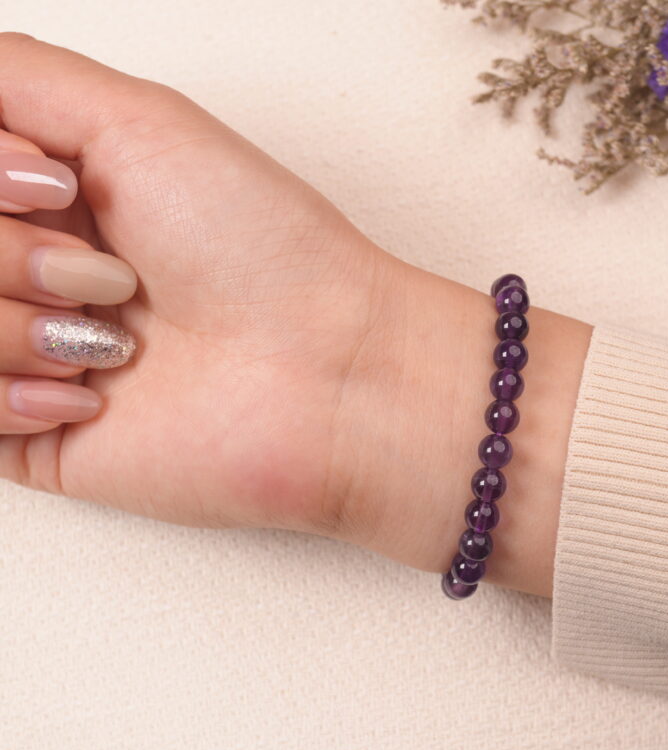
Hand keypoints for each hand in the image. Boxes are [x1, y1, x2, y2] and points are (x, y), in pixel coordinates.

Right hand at [0, 34, 590, 596]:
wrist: (324, 375)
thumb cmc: (261, 250)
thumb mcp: (141, 123)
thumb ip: (20, 83)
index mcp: (58, 199)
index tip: (56, 186)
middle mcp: (40, 272)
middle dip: (11, 251)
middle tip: (112, 276)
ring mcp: (35, 355)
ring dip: (18, 325)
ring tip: (119, 342)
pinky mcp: (37, 436)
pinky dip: (15, 394)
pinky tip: (95, 398)